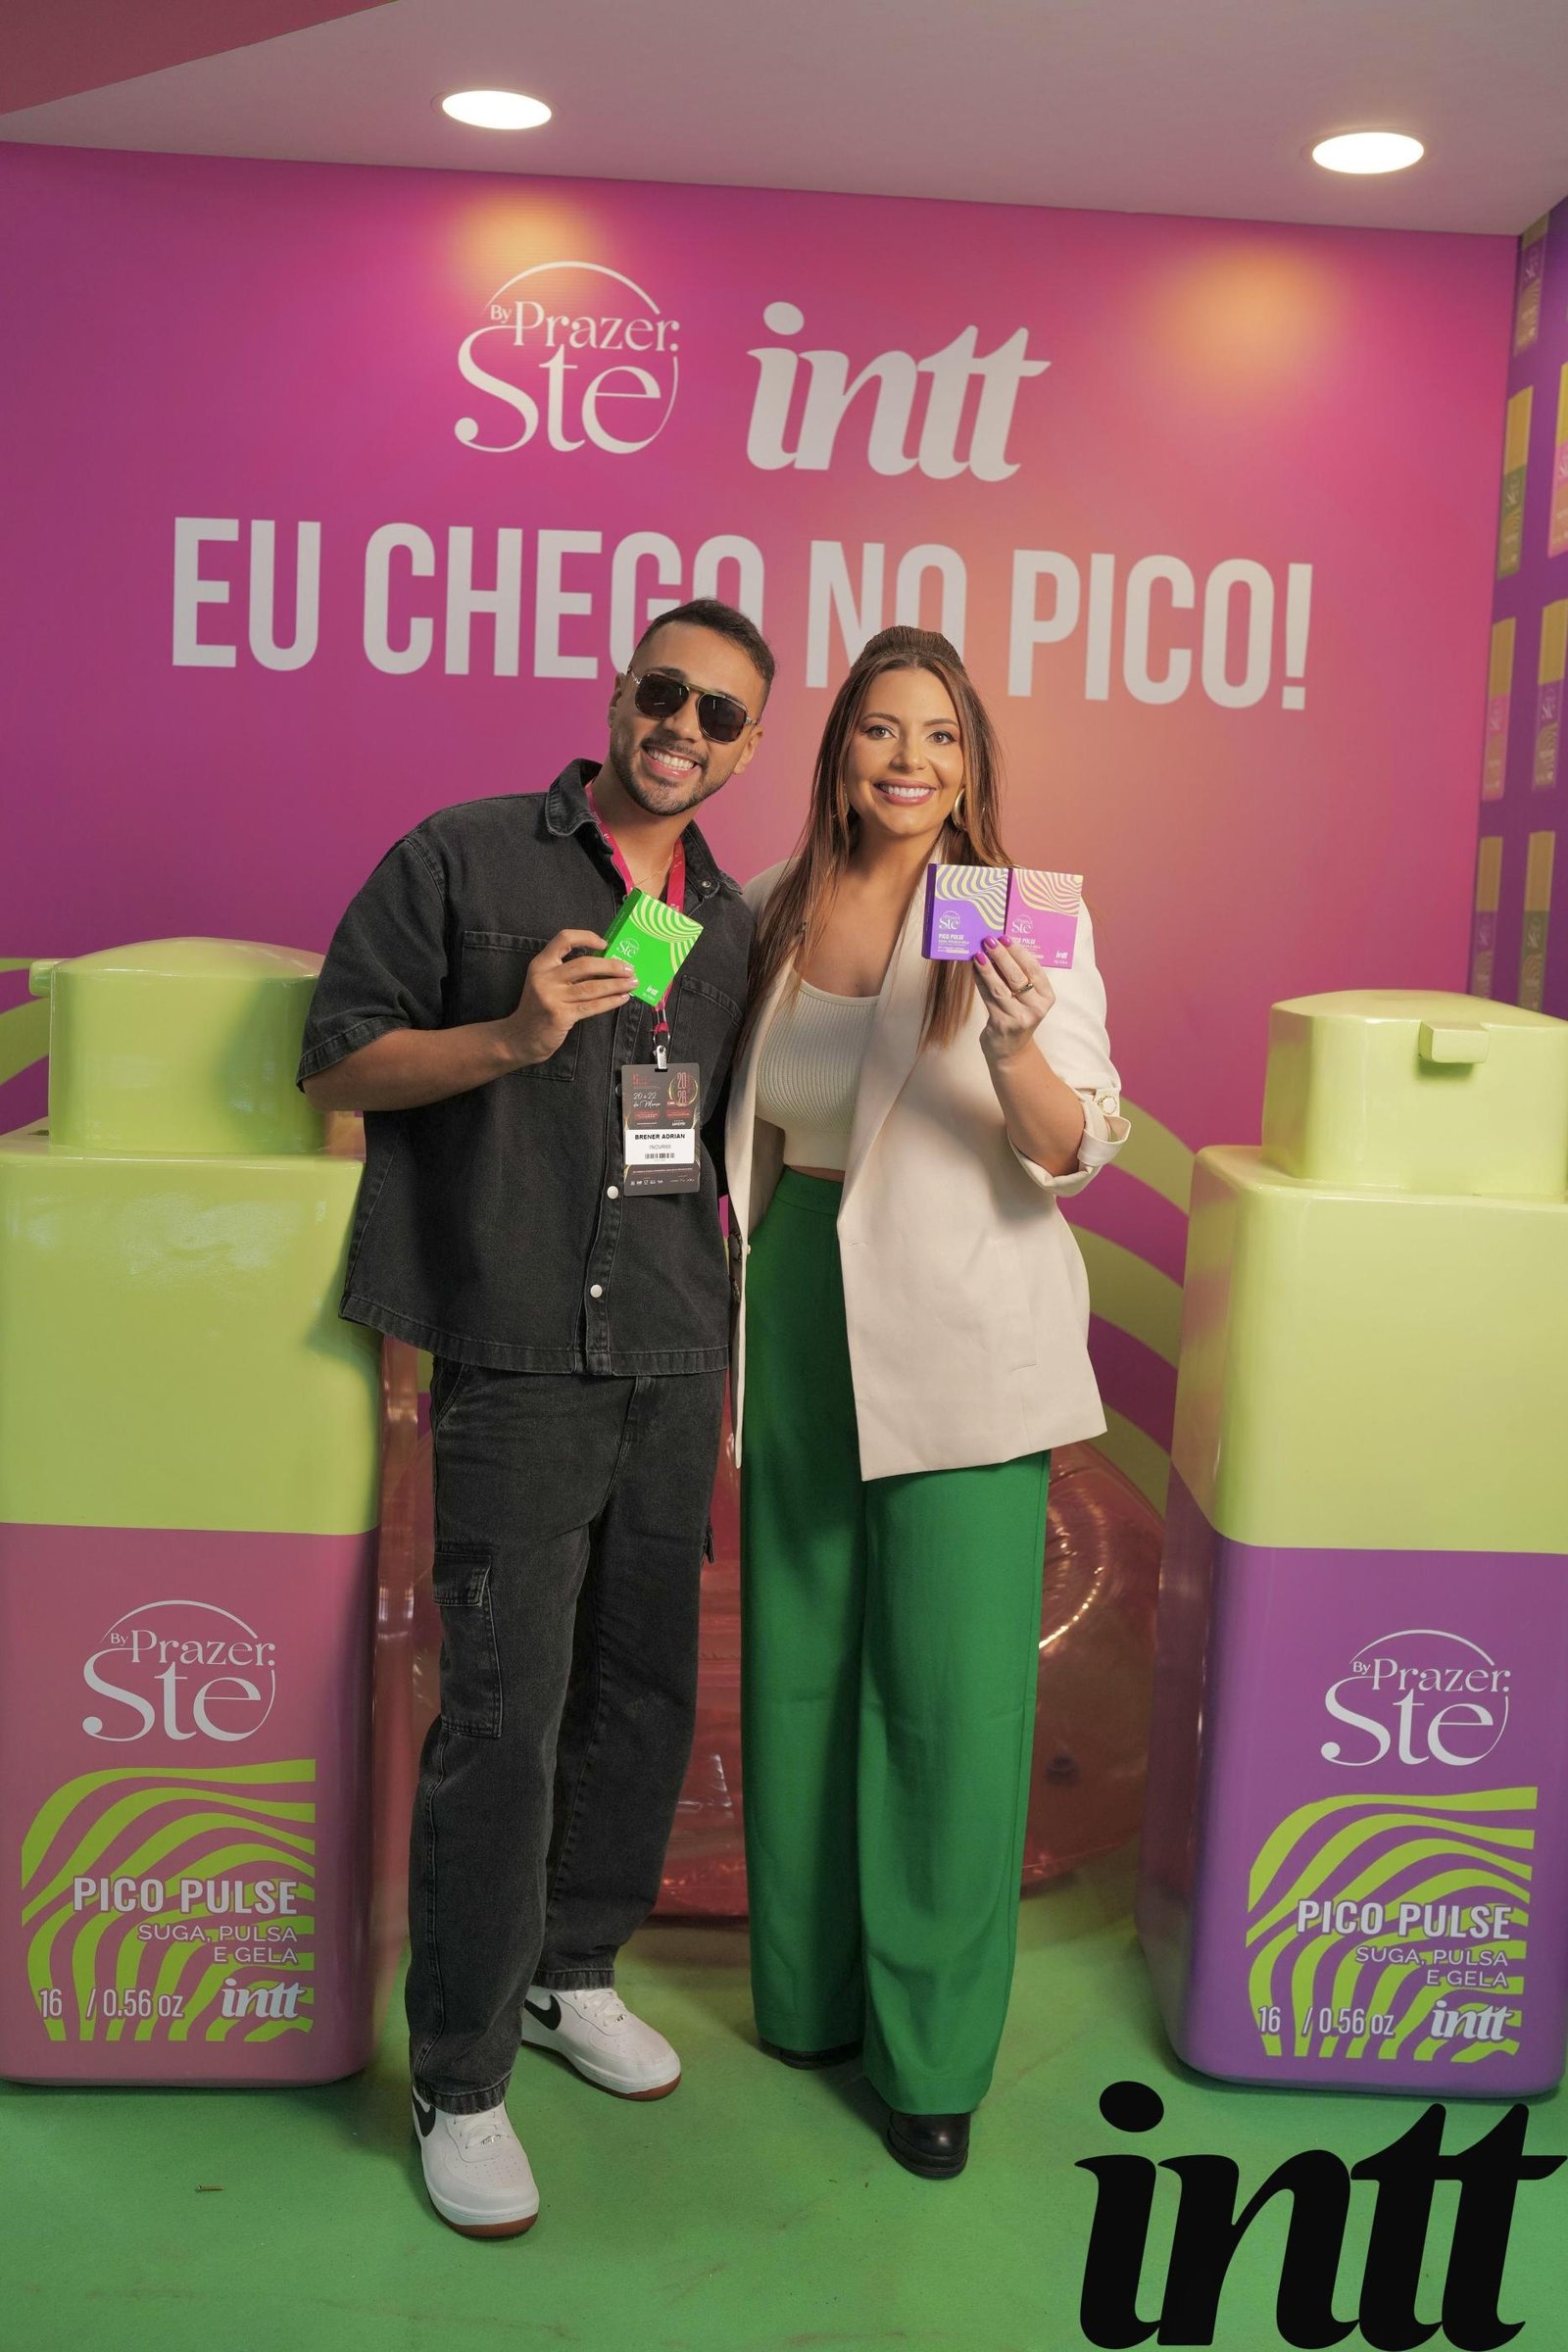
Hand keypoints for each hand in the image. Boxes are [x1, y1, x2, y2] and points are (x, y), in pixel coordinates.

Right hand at [498, 928, 636, 1067]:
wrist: (521, 1037)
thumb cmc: (539, 1007)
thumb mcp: (547, 983)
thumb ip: (568, 973)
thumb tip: (606, 964)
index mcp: (541, 964)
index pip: (564, 939)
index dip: (586, 937)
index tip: (605, 943)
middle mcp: (545, 978)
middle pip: (584, 964)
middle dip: (611, 966)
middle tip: (629, 969)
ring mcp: (552, 997)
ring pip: (592, 987)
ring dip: (616, 985)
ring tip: (632, 983)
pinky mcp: (561, 1015)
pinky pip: (592, 1006)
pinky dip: (610, 1001)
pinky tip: (622, 998)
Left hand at [973, 937, 1054, 1064]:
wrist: (1011, 1050)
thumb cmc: (1018, 1016)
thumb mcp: (1027, 998)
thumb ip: (1019, 977)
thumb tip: (1000, 947)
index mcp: (1047, 997)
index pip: (1034, 970)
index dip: (1019, 952)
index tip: (1006, 937)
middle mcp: (1036, 1008)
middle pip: (1017, 977)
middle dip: (1001, 956)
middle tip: (989, 940)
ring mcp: (1019, 1018)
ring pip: (999, 987)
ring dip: (987, 968)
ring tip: (978, 953)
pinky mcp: (1001, 1024)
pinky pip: (987, 997)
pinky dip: (980, 981)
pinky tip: (974, 969)